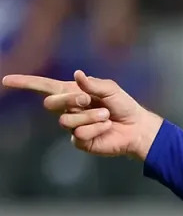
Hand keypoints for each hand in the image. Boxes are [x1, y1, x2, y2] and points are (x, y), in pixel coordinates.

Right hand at [1, 70, 162, 160]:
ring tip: (106, 117)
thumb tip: (77, 75)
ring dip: (89, 117)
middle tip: (88, 100)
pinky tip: (106, 128)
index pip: (44, 87)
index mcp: (72, 92)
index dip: (25, 83)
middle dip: (68, 100)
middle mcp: (69, 109)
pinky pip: (78, 134)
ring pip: (66, 121)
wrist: (136, 127)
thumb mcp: (110, 89)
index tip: (6, 80)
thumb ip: (93, 84)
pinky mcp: (80, 141)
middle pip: (49, 104)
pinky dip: (95, 128)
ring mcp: (73, 126)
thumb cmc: (123, 106)